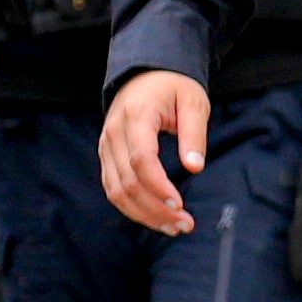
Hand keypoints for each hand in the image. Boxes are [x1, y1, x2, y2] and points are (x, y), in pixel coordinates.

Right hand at [99, 71, 212, 233]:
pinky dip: (132, 207)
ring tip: (172, 227)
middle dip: (155, 209)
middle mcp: (114, 133)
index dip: (159, 187)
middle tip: (184, 224)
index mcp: (135, 116)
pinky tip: (154, 217)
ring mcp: (106, 146)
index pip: (141, 160)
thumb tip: (194, 168)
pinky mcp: (106, 156)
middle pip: (127, 182)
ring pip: (116, 191)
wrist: (144, 74)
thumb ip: (194, 134)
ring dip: (143, 214)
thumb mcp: (193, 102)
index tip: (180, 204)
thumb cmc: (172, 87)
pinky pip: (113, 188)